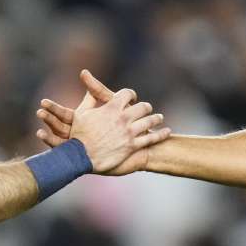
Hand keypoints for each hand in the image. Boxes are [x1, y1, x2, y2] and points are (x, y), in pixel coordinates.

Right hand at [48, 70, 169, 173]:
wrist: (80, 157)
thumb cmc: (78, 135)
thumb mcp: (81, 113)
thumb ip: (89, 99)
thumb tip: (90, 89)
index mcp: (111, 108)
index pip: (127, 94)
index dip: (131, 94)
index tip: (132, 98)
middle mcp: (123, 118)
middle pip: (143, 106)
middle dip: (146, 107)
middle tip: (147, 109)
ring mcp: (129, 132)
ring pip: (150, 121)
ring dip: (156, 118)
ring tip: (159, 118)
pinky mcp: (133, 146)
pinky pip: (152, 139)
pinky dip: (161, 134)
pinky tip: (167, 132)